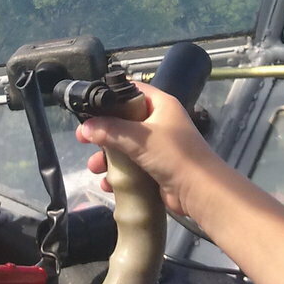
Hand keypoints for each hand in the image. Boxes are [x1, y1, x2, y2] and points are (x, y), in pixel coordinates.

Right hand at [78, 83, 218, 218]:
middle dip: (103, 133)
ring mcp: (158, 146)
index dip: (110, 97)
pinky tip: (108, 184)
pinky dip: (118, 174)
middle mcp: (160, 122)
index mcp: (161, 105)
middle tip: (83, 140)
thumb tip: (84, 128)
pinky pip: (131, 166)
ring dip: (108, 157)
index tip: (88, 107)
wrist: (200, 191)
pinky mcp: (156, 168)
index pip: (131, 91)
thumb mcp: (140, 138)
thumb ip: (110, 130)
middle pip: (124, 121)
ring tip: (94, 168)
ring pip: (125, 146)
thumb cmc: (174, 155)